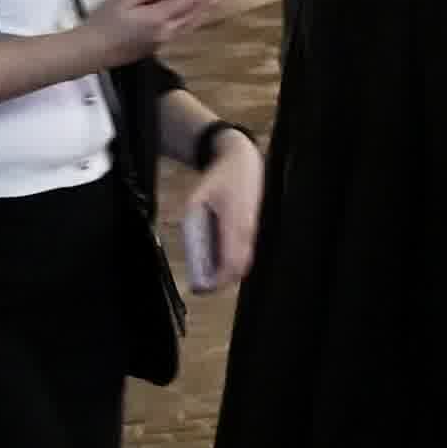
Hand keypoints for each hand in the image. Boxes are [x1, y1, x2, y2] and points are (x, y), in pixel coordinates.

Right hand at [75, 0, 228, 69]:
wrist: (89, 52)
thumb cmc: (103, 22)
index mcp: (160, 19)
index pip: (193, 0)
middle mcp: (168, 32)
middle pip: (199, 12)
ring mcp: (164, 41)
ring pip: (194, 22)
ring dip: (209, 6)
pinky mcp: (158, 46)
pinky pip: (185, 28)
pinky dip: (197, 16)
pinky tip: (198, 9)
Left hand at [175, 129, 265, 291]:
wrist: (243, 160)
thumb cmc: (219, 179)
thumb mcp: (196, 199)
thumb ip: (193, 225)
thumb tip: (192, 251)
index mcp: (233, 222)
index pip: (231, 262)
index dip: (218, 280)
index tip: (202, 287)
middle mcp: (247, 228)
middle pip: (240, 268)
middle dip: (222, 281)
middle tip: (203, 287)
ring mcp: (253, 228)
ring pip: (245, 261)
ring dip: (229, 273)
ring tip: (209, 277)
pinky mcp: (253, 227)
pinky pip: (247, 251)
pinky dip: (234, 261)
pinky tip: (220, 262)